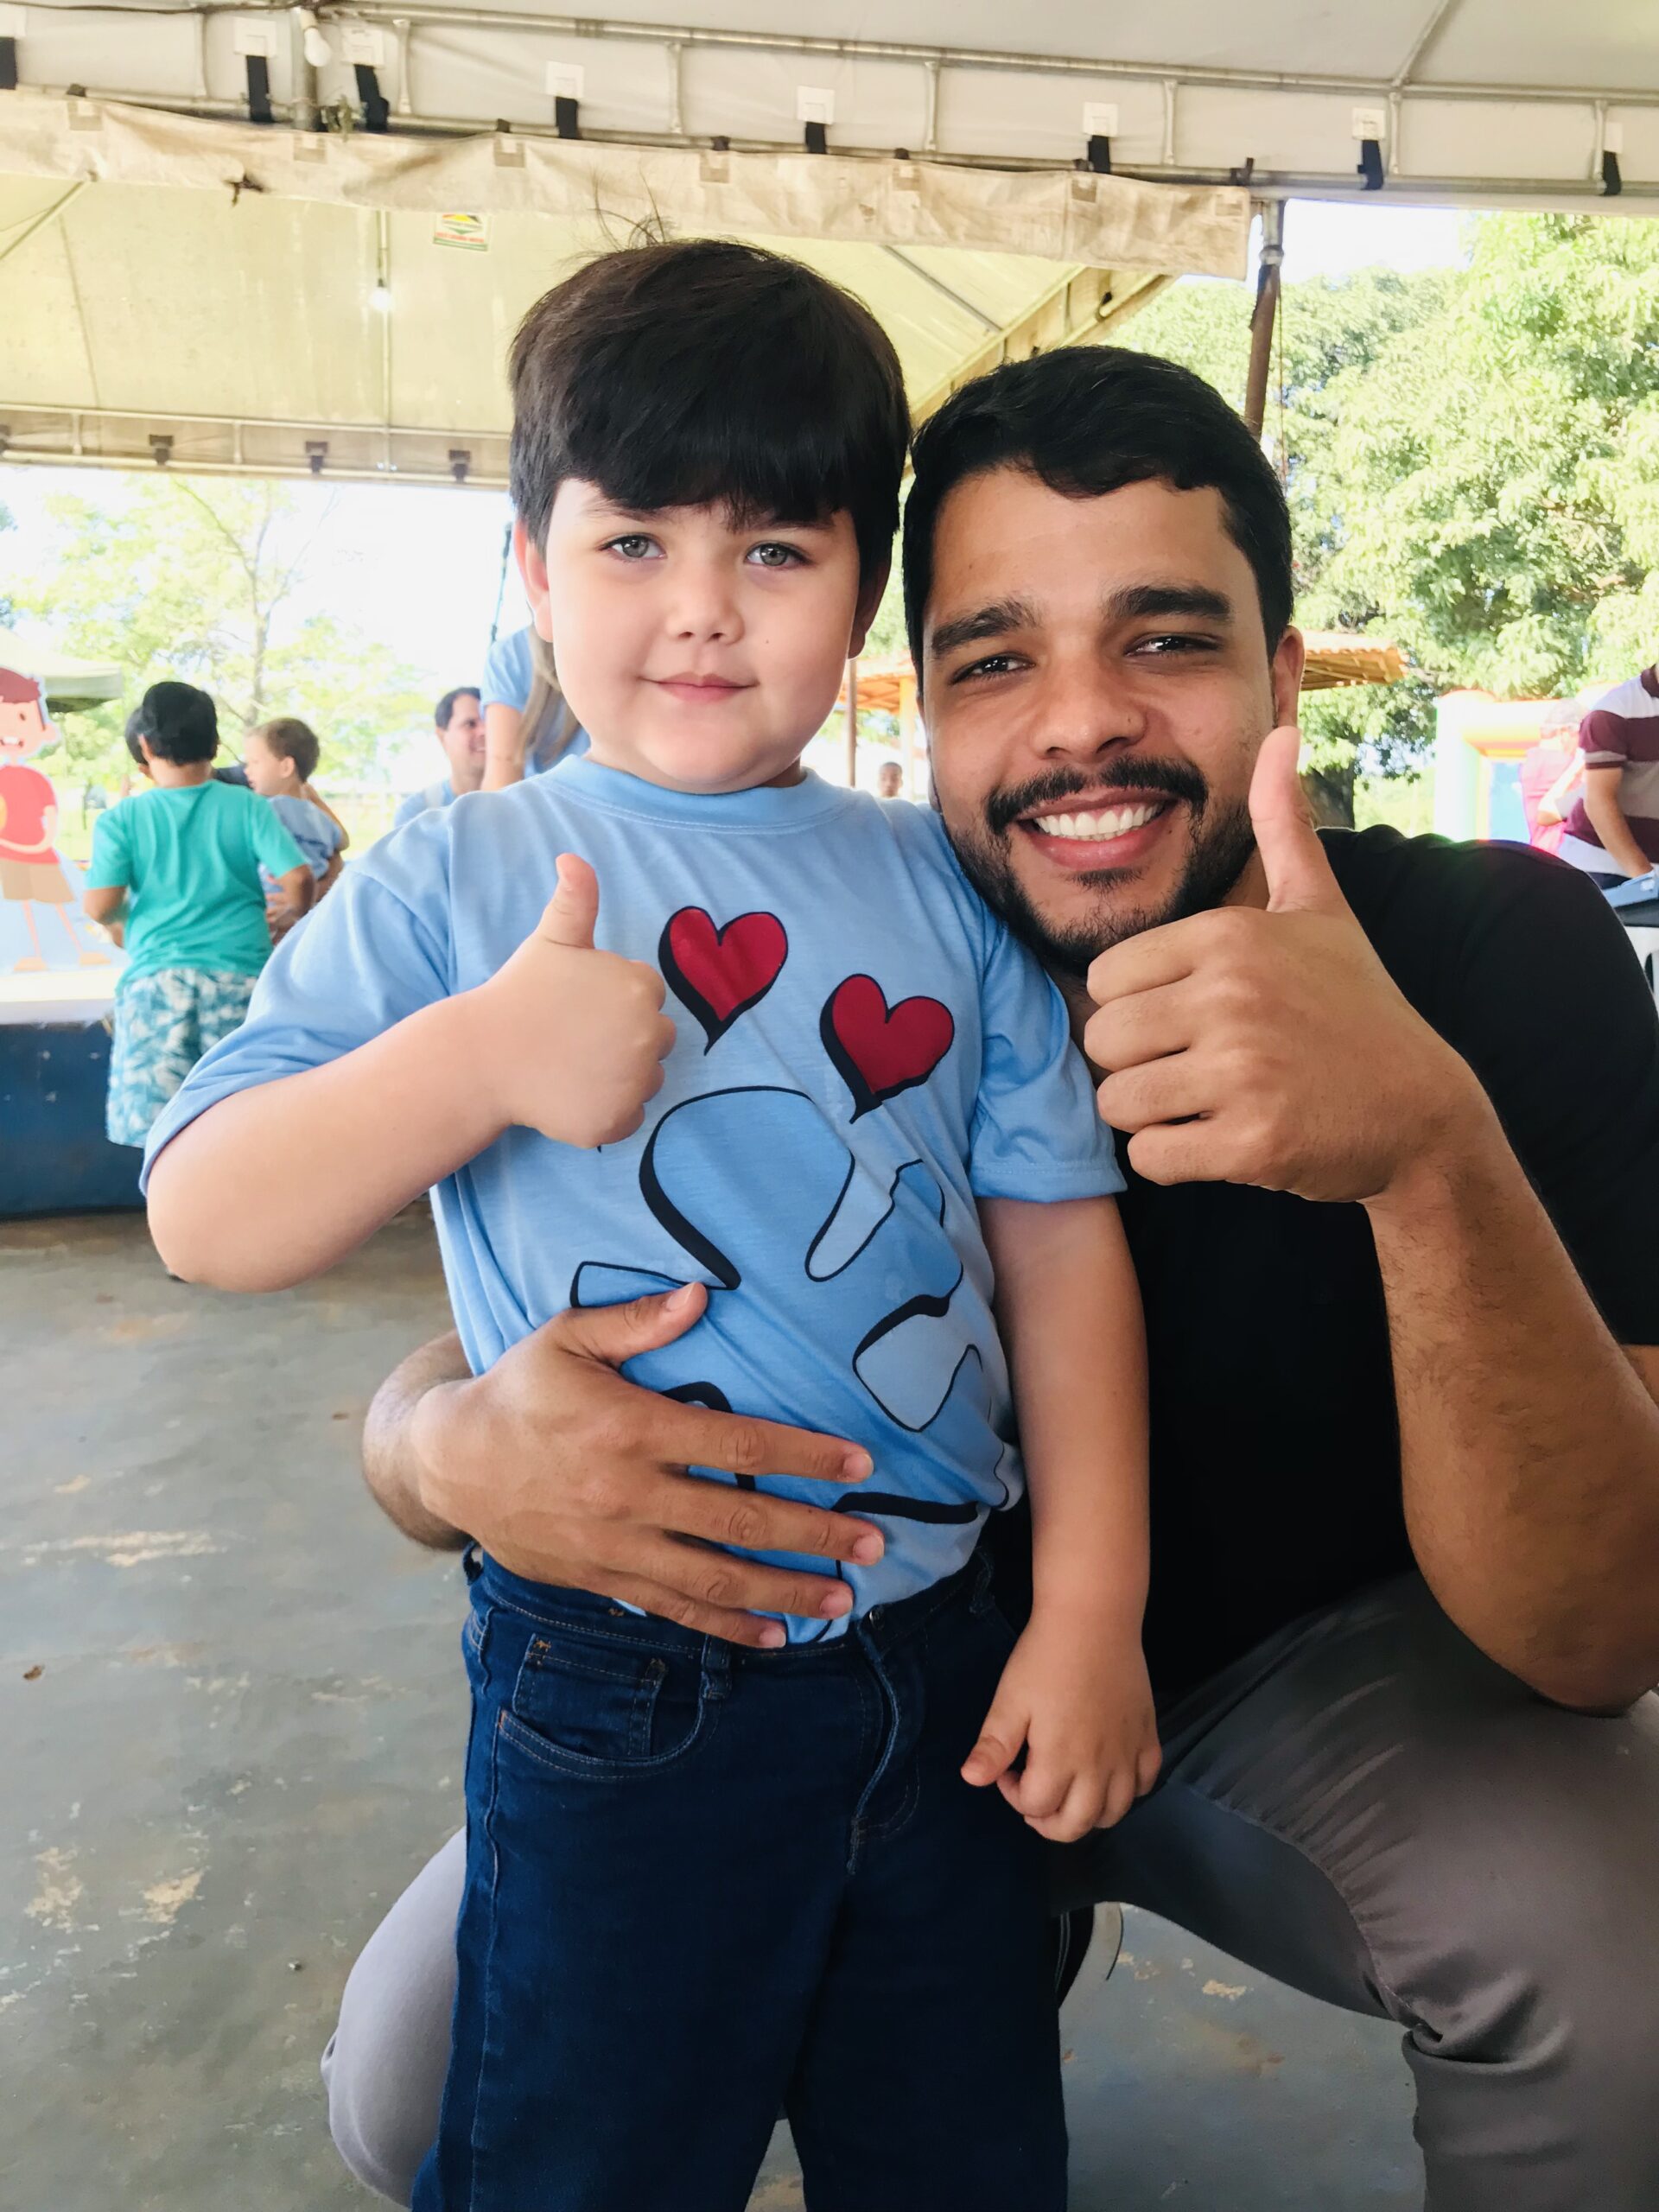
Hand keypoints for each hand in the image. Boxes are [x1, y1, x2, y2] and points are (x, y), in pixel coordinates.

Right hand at [409, 1282, 885, 1648]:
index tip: (859, 1465)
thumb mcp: (565, 1339)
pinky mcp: (602, 1577)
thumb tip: (701, 1294)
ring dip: (785, 1591)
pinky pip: (674, 1606)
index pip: (738, 1446)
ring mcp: (617, 1544)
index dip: (804, 1457)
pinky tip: (774, 1636)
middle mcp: (630, 1493)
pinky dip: (726, 1624)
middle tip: (874, 1546)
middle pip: (740, 1520)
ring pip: (715, 1576)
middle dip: (815, 1535)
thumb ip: (635, 1321)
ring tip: (844, 1600)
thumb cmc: (518, 1389)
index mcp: (631, 1428)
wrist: (450, 1462)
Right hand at [465, 854, 676, 1147]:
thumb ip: (575, 899)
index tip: (580, 1007)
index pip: (649, 996)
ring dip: (621, 1075)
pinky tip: (573, 1093)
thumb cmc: (520, 994)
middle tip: (575, 1038)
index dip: (614, 1002)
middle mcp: (648, 1034)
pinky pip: (631, 1115)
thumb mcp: (553, 940)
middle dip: (624, 1038)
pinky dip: (609, 1110)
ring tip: (573, 1065)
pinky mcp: (617, 1120)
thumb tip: (572, 857)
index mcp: (640, 986)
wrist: (484, 1056)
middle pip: (656, 1039)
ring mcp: (635, 1080)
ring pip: (647, 1078)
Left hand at [961, 1610, 1159, 1842]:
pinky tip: (1108, 1773)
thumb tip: (972, 1780)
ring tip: (1069, 1790)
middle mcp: (1100, 1767)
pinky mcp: (1148, 1736)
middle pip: (1077, 1825)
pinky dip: (1128, 1791)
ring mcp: (1129, 1754)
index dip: (1013, 1796)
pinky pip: (1146, 1783)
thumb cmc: (1045, 1657)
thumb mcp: (1010, 1699)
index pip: (1037, 1808)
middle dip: (1048, 1822)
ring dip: (1088, 1814)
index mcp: (1061, 1760)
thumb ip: (994, 1746)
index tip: (1006, 1769)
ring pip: (1115, 1812)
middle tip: (1034, 1794)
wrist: (1094, 1619)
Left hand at [1084, 725, 1488, 1203]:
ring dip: (1150, 1115)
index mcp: (1229, 938)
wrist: (1422, 1112)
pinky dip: (1174, 1160)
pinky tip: (1222, 1140)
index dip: (1134, 1007)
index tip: (1187, 1018)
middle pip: (1100, 1041)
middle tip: (1196, 1068)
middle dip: (1134, 1064)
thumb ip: (1281, 827)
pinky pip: (1149, 1159)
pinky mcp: (1250, 1143)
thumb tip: (1278, 732)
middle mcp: (1231, 997)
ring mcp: (1241, 1072)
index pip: (1103, 979)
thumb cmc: (1354, 1007)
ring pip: (1115, 1102)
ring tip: (1207, 1102)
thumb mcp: (1319, 909)